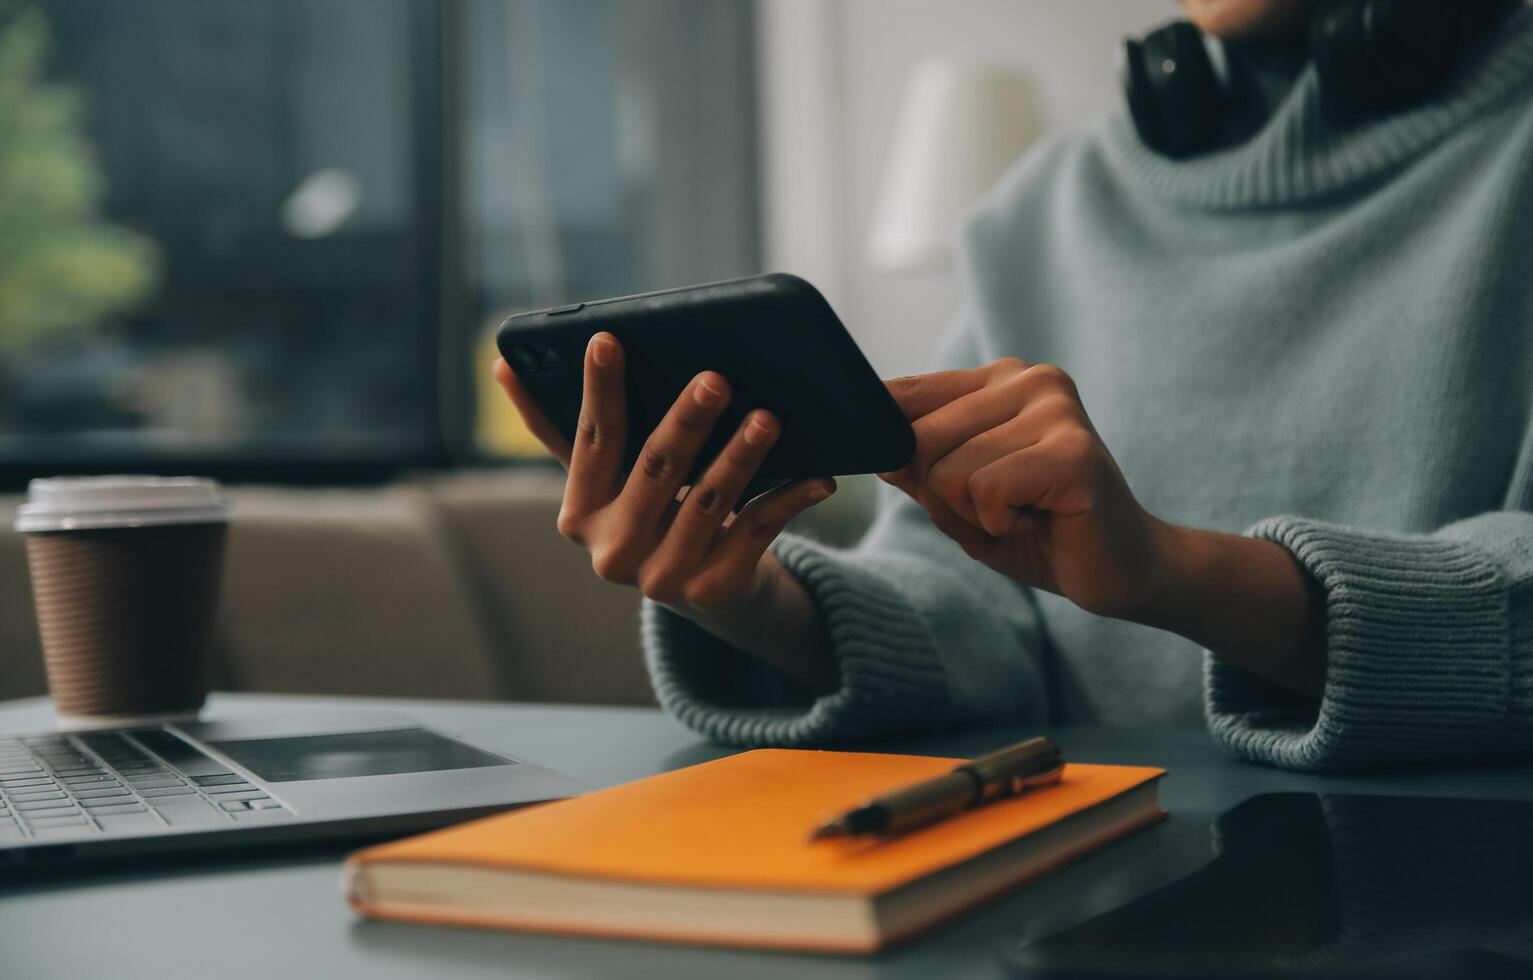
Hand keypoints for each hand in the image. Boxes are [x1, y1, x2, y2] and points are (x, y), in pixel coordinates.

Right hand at [492, 332, 834, 614]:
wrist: (709, 587)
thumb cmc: (652, 510)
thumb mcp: (607, 476)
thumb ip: (560, 426)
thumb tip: (502, 364)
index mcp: (579, 515)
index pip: (591, 440)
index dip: (599, 389)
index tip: (608, 339)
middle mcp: (612, 553)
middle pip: (655, 469)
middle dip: (686, 420)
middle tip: (716, 378)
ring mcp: (662, 578)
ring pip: (709, 501)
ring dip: (741, 456)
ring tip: (769, 417)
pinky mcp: (713, 591)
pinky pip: (756, 532)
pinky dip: (789, 500)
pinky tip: (818, 475)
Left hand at [882, 358, 1174, 617]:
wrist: (1125, 571)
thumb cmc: (1041, 531)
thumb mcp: (961, 499)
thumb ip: (918, 470)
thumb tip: (874, 448)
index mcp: (999, 380)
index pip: (906, 394)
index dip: (889, 443)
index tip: (906, 476)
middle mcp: (1029, 380)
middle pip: (918, 439)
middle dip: (943, 494)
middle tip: (1001, 507)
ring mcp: (1056, 411)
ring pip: (947, 472)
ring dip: (976, 514)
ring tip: (1027, 513)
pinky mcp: (1074, 452)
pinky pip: (986, 492)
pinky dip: (1001, 525)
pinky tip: (1043, 521)